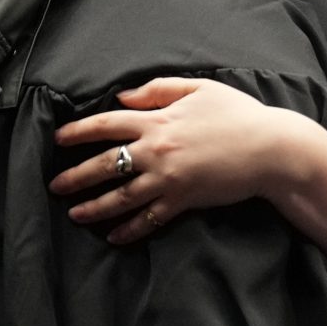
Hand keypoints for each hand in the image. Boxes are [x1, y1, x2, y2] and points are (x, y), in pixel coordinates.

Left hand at [51, 76, 312, 243]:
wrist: (271, 149)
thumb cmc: (239, 115)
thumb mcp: (200, 88)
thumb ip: (159, 88)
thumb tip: (123, 96)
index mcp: (157, 120)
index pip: (106, 125)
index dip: (78, 132)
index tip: (59, 140)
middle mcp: (156, 150)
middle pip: (104, 164)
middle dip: (76, 176)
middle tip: (55, 186)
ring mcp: (168, 178)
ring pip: (120, 196)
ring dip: (94, 207)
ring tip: (75, 214)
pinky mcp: (183, 200)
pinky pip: (150, 219)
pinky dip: (130, 230)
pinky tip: (114, 237)